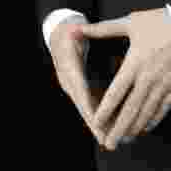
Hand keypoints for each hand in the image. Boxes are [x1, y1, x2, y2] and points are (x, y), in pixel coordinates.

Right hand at [47, 15, 104, 143]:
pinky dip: (99, 116)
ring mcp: (72, 86)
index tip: (98, 122)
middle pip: (83, 106)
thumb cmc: (69, 32)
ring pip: (86, 108)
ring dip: (98, 124)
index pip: (80, 91)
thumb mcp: (72, 31)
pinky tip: (111, 125)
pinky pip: (89, 104)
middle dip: (94, 124)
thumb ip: (76, 32)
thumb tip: (74, 30)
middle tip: (105, 140)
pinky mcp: (78, 88)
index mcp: (69, 69)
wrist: (59, 35)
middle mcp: (68, 81)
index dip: (89, 107)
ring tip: (110, 139)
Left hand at [81, 8, 170, 150]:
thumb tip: (79, 28)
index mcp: (134, 64)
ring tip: (124, 140)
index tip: (95, 122)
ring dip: (135, 128)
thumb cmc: (160, 21)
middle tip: (108, 144)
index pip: (116, 93)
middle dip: (118, 128)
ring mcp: (165, 83)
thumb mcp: (130, 22)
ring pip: (147, 111)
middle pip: (131, 109)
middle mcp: (149, 77)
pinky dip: (154, 119)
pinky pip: (164, 107)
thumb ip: (103, 29)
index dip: (105, 109)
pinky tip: (145, 129)